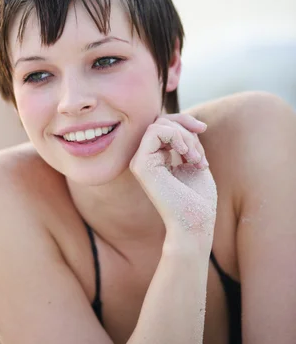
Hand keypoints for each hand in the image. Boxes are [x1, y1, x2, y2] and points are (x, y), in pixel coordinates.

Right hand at [129, 113, 216, 249]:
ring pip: (158, 125)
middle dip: (186, 129)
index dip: (183, 121)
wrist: (196, 222)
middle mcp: (144, 158)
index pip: (163, 125)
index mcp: (155, 158)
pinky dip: (176, 136)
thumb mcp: (195, 159)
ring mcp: (139, 161)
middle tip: (200, 155)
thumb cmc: (199, 198)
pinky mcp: (140, 165)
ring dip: (184, 135)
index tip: (203, 129)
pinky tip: (186, 154)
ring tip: (196, 159)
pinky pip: (154, 132)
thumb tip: (185, 121)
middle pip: (161, 121)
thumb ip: (187, 140)